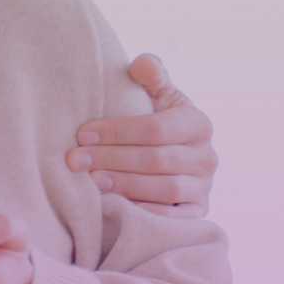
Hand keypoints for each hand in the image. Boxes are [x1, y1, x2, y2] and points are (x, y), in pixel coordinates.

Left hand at [68, 53, 217, 217]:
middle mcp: (207, 156)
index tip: (82, 134)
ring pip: (166, 189)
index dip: (117, 132)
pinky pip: (177, 219)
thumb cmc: (154, 123)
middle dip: (112, 159)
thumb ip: (151, 76)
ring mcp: (204, 186)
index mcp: (197, 123)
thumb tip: (141, 64)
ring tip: (92, 182)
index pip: (156, 128)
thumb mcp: (156, 96)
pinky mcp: (198, 213)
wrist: (170, 159)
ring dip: (126, 185)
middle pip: (157, 160)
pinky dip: (148, 214)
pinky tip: (117, 208)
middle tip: (76, 160)